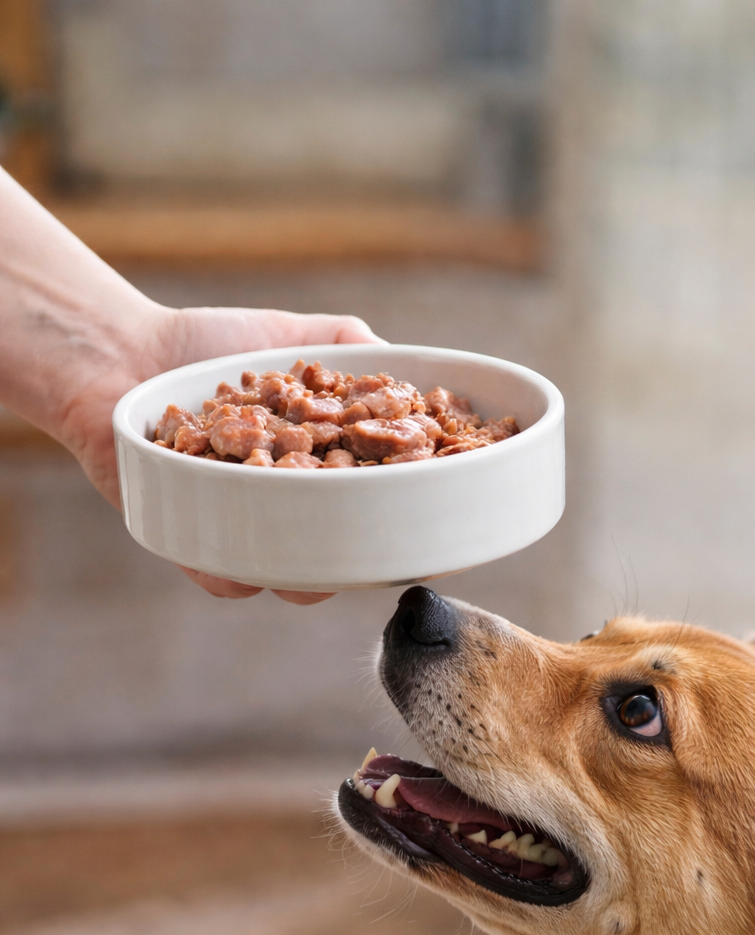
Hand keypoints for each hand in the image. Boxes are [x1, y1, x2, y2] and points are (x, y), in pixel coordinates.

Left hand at [63, 304, 379, 604]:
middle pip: (344, 553)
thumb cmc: (208, 346)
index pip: (377, 498)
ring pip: (287, 575)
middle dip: (363, 559)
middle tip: (375, 549)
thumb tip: (409, 372)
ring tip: (310, 560)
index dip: (408, 510)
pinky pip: (221, 577)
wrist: (120, 355)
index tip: (430, 513)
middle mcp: (288, 504)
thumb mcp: (290, 333)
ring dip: (304, 573)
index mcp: (322, 466)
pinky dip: (234, 573)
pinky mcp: (192, 539)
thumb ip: (349, 344)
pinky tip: (241, 562)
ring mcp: (244, 526)